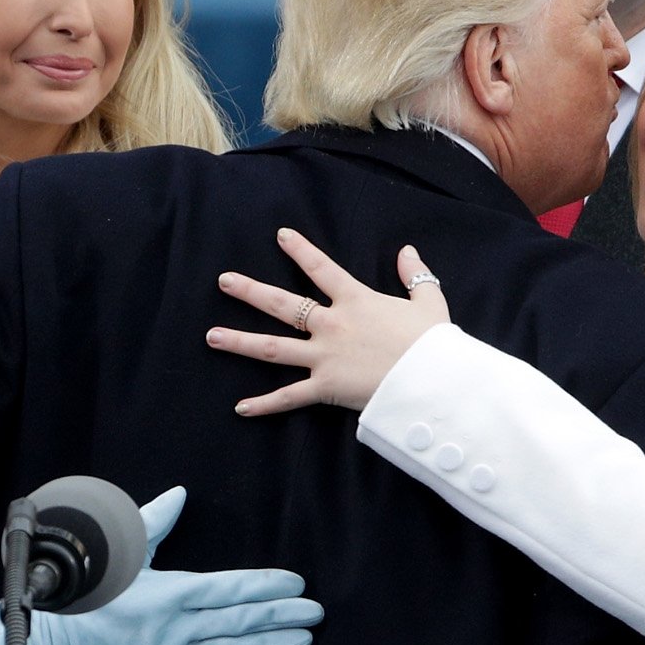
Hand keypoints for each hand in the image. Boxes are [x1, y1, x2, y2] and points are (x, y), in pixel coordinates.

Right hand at [28, 487, 321, 644]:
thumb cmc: (88, 594)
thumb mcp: (120, 552)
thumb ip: (155, 523)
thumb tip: (180, 494)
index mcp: (167, 593)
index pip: (228, 588)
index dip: (265, 586)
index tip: (295, 584)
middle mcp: (174, 629)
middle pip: (239, 622)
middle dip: (281, 616)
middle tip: (315, 613)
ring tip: (303, 640)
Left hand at [209, 229, 449, 414]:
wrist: (432, 379)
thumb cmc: (433, 343)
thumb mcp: (430, 302)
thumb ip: (416, 276)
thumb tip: (408, 251)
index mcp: (355, 300)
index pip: (321, 269)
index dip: (301, 250)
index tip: (281, 236)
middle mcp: (332, 325)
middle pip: (282, 304)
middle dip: (250, 292)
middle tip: (223, 281)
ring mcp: (324, 356)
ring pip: (273, 348)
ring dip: (240, 342)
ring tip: (211, 336)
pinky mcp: (325, 387)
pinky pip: (289, 397)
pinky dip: (265, 404)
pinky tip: (240, 408)